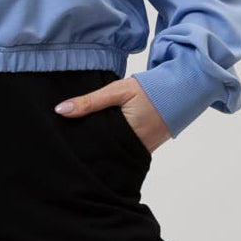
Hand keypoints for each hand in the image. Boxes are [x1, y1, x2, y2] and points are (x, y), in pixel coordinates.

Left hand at [54, 77, 172, 153]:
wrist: (180, 91)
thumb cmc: (149, 89)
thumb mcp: (117, 91)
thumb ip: (90, 101)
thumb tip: (60, 110)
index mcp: (126, 135)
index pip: (94, 145)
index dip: (78, 142)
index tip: (60, 138)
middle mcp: (133, 149)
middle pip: (101, 151)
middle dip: (86, 146)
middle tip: (65, 140)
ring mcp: (140, 151)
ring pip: (111, 151)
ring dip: (98, 145)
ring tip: (78, 139)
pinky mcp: (144, 149)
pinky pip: (122, 149)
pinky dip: (112, 143)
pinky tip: (100, 136)